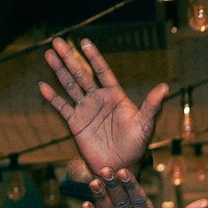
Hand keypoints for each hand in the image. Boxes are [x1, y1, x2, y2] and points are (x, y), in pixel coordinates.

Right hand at [39, 37, 168, 174]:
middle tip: (58, 41)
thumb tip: (165, 87)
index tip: (84, 42)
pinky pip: (62, 107)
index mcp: (114, 95)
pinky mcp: (76, 123)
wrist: (121, 165)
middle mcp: (98, 99)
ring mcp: (86, 110)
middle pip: (81, 74)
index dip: (93, 57)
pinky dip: (52, 98)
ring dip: (59, 71)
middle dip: (70, 58)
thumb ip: (152, 105)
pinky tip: (42, 87)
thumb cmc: (136, 144)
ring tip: (48, 54)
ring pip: (69, 86)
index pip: (102, 71)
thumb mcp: (145, 124)